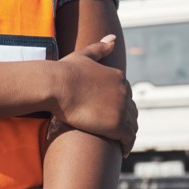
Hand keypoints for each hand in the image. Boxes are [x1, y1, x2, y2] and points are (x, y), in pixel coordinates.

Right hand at [52, 34, 137, 155]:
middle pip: (131, 110)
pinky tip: (122, 150)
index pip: (126, 94)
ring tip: (120, 142)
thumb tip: (113, 38)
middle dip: (126, 120)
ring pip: (132, 125)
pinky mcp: (118, 126)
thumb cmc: (64, 71)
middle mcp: (124, 92)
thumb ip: (99, 47)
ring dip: (128, 134)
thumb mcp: (83, 55)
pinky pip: (129, 139)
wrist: (56, 85)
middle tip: (117, 130)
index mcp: (118, 77)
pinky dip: (127, 145)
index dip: (119, 105)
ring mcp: (122, 108)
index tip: (111, 113)